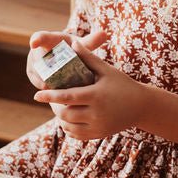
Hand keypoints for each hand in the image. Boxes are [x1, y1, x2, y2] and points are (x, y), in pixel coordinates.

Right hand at [25, 30, 107, 88]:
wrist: (67, 59)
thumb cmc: (74, 49)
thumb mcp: (82, 45)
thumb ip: (91, 41)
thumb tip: (104, 34)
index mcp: (49, 39)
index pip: (40, 37)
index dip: (36, 39)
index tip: (34, 43)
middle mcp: (38, 50)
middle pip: (37, 59)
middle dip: (42, 70)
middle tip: (48, 82)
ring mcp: (34, 63)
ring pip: (36, 73)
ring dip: (43, 81)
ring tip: (54, 90)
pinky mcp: (34, 75)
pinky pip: (37, 82)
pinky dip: (45, 88)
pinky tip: (55, 96)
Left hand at [33, 37, 147, 140]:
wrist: (141, 106)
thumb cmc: (122, 84)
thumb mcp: (106, 70)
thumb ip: (88, 57)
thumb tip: (72, 42)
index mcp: (96, 95)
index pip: (67, 97)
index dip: (50, 96)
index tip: (37, 95)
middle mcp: (96, 113)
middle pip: (65, 113)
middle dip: (54, 106)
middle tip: (50, 99)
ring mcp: (98, 126)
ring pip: (68, 126)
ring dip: (59, 118)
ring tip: (57, 107)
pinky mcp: (98, 134)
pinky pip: (76, 134)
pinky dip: (68, 127)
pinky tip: (67, 119)